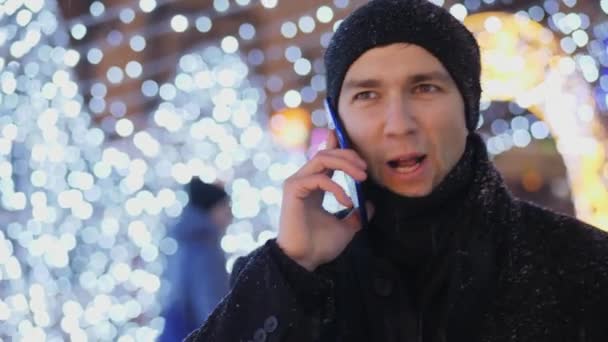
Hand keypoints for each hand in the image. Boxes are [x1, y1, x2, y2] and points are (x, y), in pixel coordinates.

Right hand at [277, 130, 373, 270]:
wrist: (304, 261)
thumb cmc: (319, 245)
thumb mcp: (346, 228)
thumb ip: (356, 215)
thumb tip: (369, 205)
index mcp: (313, 186)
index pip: (325, 158)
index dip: (336, 145)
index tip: (352, 145)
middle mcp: (303, 181)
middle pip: (326, 154)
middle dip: (348, 155)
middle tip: (365, 167)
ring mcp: (296, 183)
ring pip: (321, 159)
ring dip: (345, 164)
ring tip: (362, 177)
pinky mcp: (293, 189)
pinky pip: (319, 178)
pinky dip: (336, 187)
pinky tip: (347, 202)